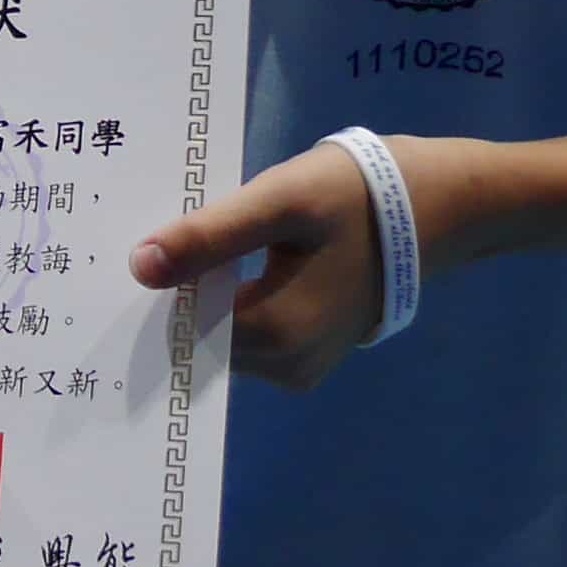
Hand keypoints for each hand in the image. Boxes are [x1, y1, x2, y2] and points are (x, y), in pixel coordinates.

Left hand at [130, 137, 394, 390]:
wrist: (427, 207)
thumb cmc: (352, 197)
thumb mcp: (278, 201)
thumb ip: (210, 236)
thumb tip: (141, 267)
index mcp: (276, 335)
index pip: (184, 325)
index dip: (160, 288)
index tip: (139, 250)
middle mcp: (285, 368)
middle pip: (203, 335)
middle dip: (181, 293)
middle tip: (158, 241)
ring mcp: (299, 369)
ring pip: (223, 336)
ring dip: (205, 297)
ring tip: (193, 246)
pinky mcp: (307, 357)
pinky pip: (248, 336)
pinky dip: (231, 304)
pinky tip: (225, 264)